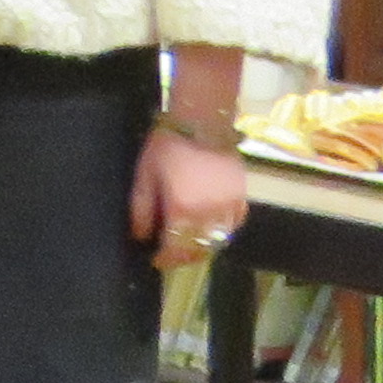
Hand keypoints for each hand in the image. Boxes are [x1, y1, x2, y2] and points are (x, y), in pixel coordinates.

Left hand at [136, 125, 249, 273]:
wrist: (203, 121)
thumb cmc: (168, 146)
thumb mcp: (145, 175)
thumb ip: (141, 208)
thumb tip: (140, 235)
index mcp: (183, 209)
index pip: (176, 249)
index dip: (166, 259)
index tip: (156, 260)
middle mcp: (209, 214)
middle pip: (199, 249)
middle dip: (183, 256)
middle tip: (170, 254)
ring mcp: (229, 207)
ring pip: (219, 241)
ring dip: (203, 246)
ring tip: (188, 242)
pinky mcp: (242, 197)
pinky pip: (234, 225)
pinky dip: (222, 232)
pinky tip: (210, 228)